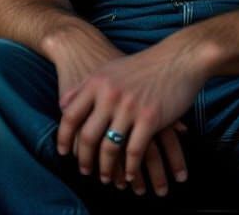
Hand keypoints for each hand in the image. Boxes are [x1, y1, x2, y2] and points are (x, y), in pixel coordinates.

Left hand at [57, 39, 202, 194]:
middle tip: (84, 172)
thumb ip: (85, 86)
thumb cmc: (140, 67)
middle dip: (85, 159)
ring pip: (110, 148)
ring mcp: (129, 107)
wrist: (175, 59)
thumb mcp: (108, 69)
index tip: (63, 152)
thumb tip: (62, 104)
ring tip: (107, 179)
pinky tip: (130, 176)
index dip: (64, 137)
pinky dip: (131, 168)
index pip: (71, 115)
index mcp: (96, 82)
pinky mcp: (150, 118)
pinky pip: (135, 151)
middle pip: (88, 136)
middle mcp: (109, 95)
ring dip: (107, 169)